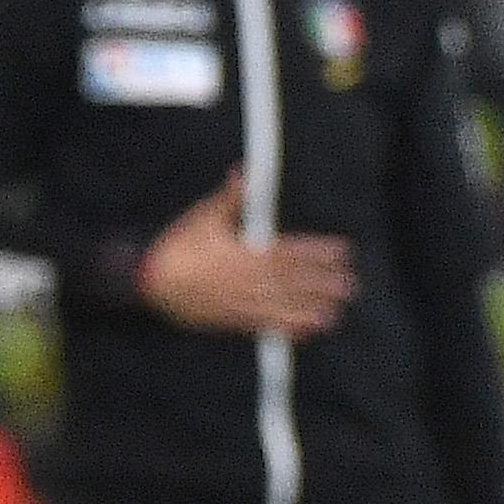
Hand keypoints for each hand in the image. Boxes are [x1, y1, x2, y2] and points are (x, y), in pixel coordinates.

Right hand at [135, 169, 357, 335]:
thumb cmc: (178, 247)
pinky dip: (289, 328)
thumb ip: (228, 198)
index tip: (342, 251)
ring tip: (337, 310)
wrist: (152, 282)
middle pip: (293, 282)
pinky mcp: (234, 319)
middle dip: (323, 283)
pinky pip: (267, 325)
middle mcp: (248, 280)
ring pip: (285, 306)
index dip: (318, 252)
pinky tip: (309, 330)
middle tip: (350, 285)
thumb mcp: (202, 217)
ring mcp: (242, 302)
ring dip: (312, 307)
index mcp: (245, 253)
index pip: (291, 252)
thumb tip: (243, 173)